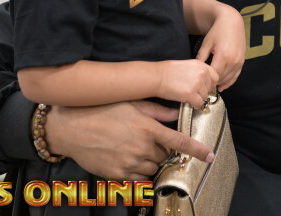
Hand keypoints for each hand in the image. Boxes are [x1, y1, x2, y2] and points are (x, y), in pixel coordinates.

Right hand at [46, 100, 214, 179]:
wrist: (71, 128)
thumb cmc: (101, 111)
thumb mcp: (131, 104)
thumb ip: (156, 110)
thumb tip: (175, 112)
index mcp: (148, 129)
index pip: (180, 142)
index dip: (198, 150)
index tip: (209, 156)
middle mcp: (142, 147)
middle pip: (165, 155)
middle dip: (163, 148)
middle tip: (150, 139)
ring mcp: (130, 163)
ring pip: (153, 167)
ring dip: (151, 159)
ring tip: (136, 147)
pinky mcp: (118, 175)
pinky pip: (139, 177)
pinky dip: (139, 170)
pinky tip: (129, 158)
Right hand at [155, 59, 218, 105]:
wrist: (157, 77)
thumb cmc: (168, 71)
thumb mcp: (187, 65)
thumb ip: (198, 71)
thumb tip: (205, 81)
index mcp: (201, 65)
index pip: (215, 77)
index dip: (209, 84)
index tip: (203, 87)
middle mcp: (201, 73)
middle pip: (210, 88)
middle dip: (202, 92)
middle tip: (193, 92)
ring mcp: (197, 84)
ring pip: (205, 97)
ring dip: (197, 98)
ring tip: (188, 96)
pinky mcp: (191, 94)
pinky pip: (199, 103)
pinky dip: (194, 105)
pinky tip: (187, 101)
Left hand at [195, 3, 244, 90]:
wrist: (232, 22)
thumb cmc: (218, 31)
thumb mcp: (206, 43)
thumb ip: (201, 58)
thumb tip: (194, 70)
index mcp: (223, 56)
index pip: (213, 75)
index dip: (206, 80)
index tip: (199, 82)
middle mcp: (233, 60)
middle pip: (221, 78)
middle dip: (211, 82)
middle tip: (202, 84)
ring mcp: (239, 62)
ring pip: (228, 79)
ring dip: (219, 82)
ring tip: (209, 84)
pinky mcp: (242, 62)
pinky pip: (235, 76)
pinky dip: (228, 82)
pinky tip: (222, 87)